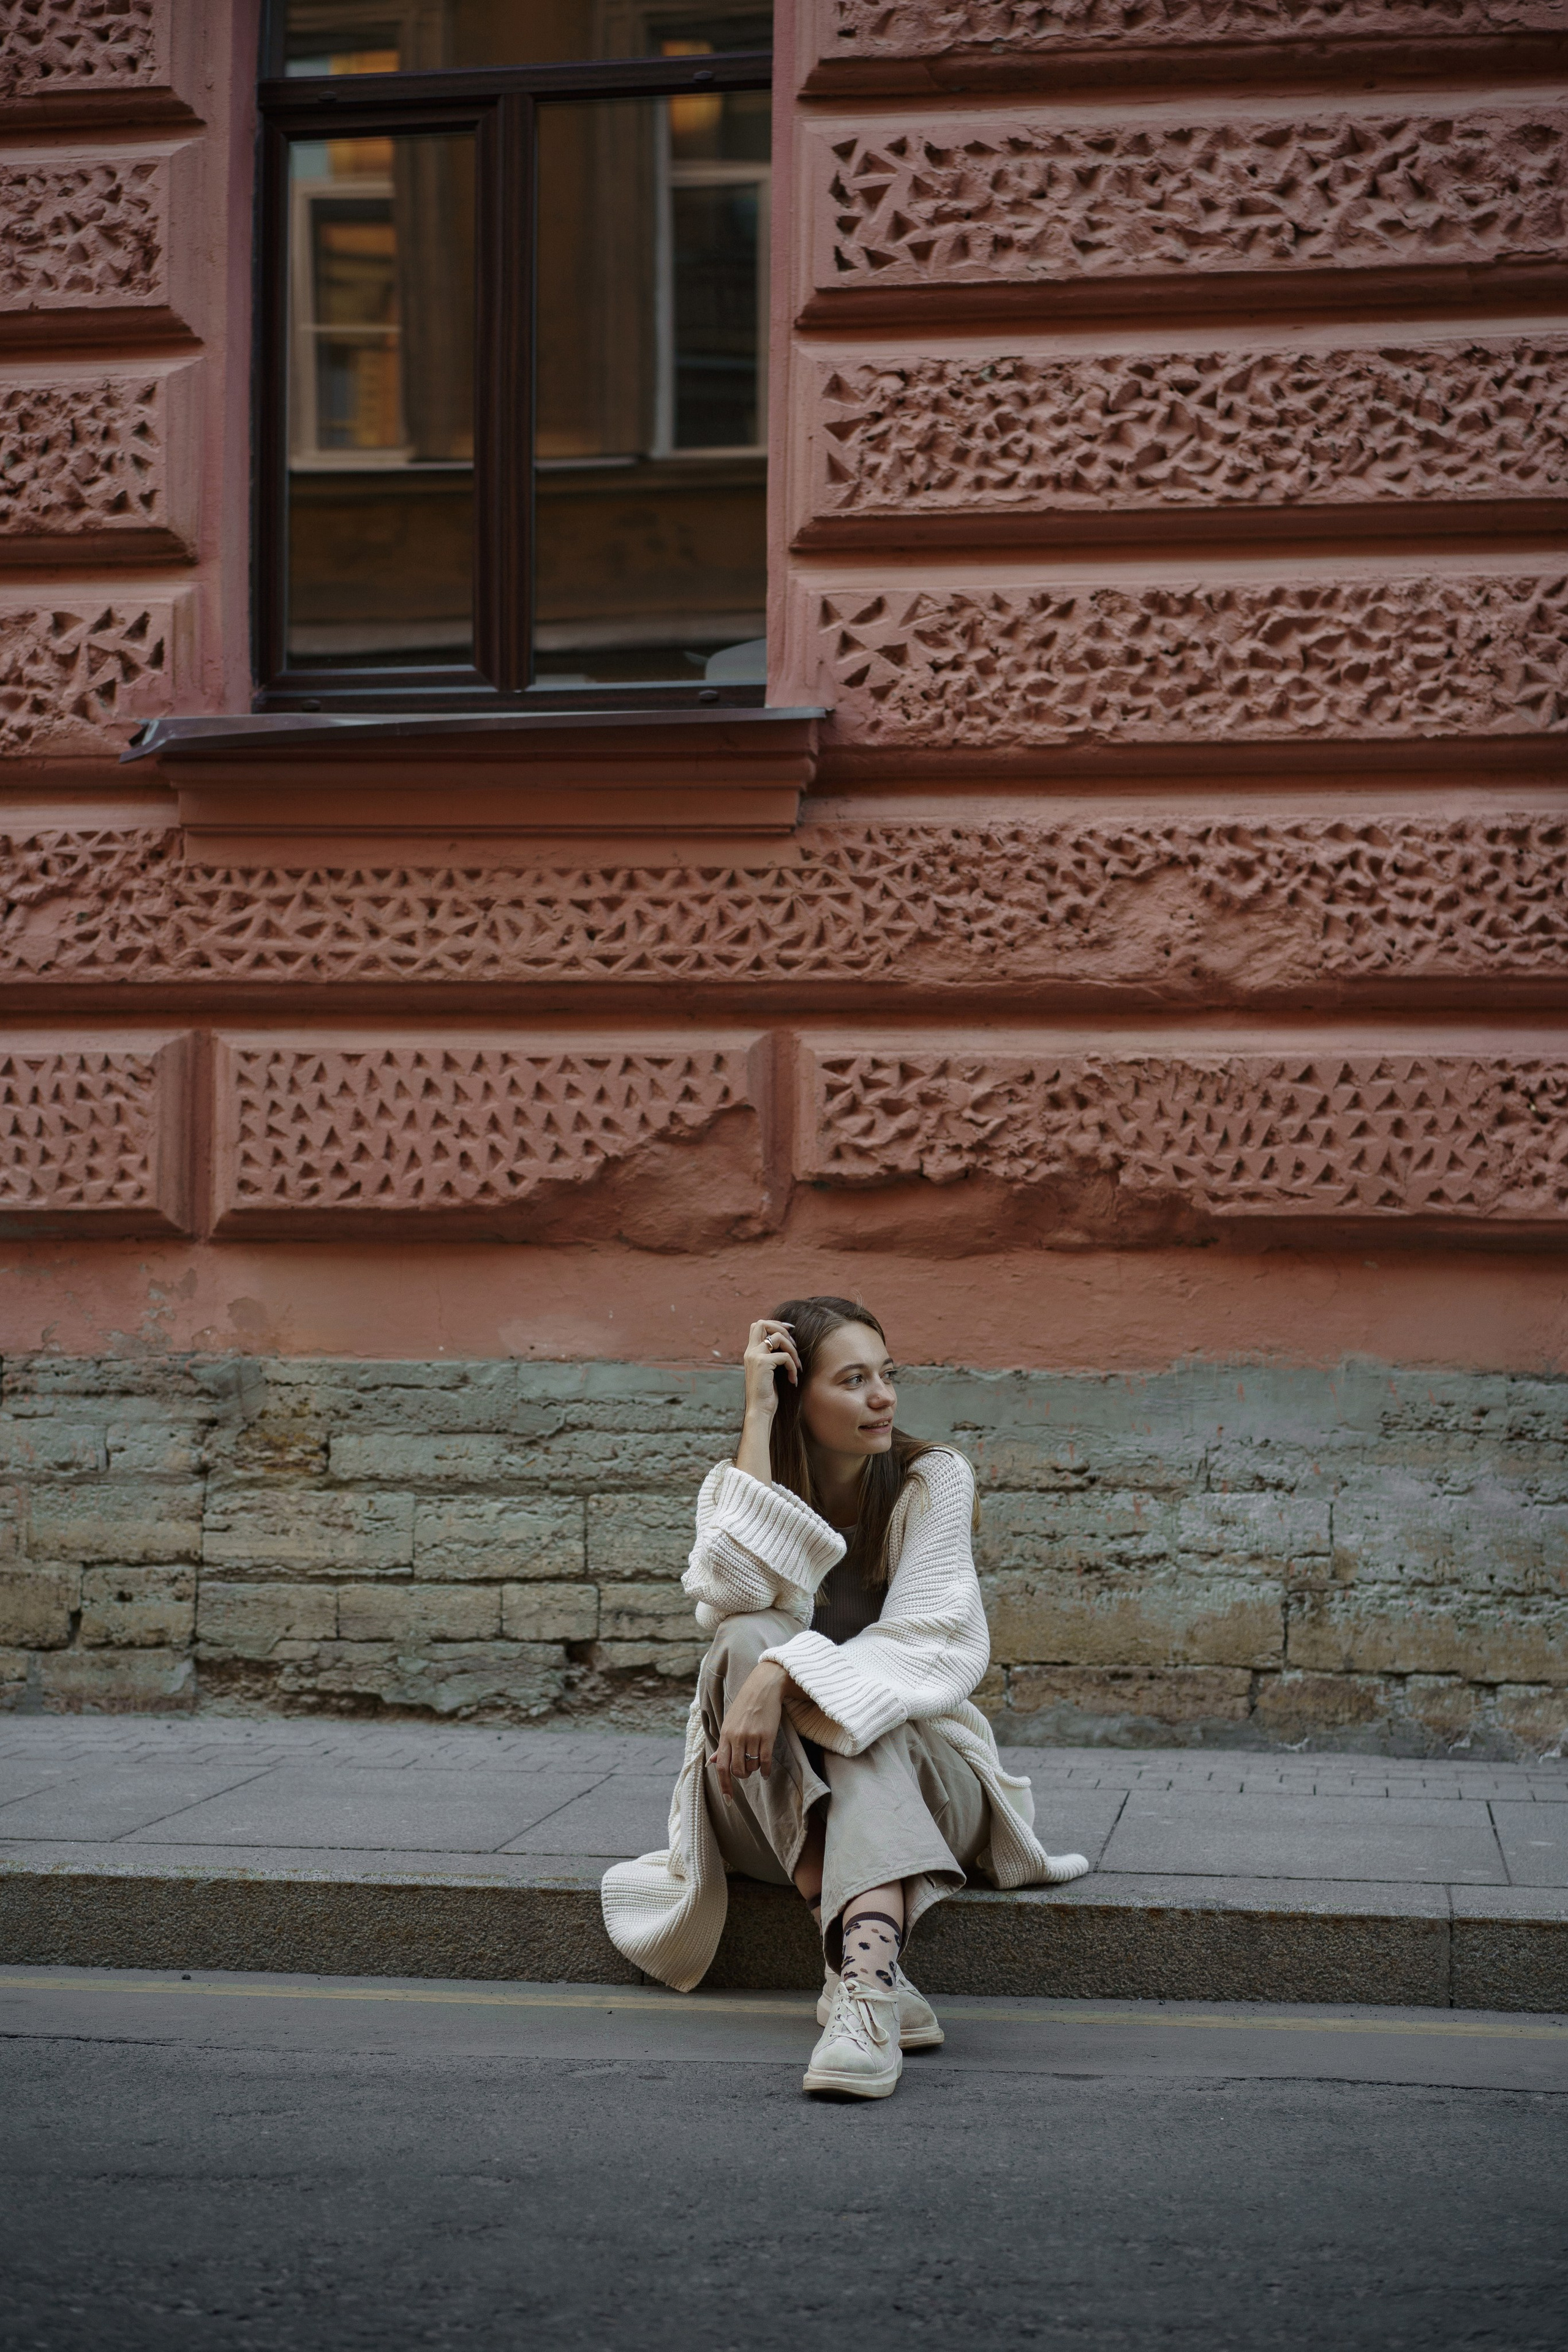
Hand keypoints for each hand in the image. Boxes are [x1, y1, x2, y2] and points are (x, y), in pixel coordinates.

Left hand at [714, 1660, 787, 1802]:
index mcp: (725, 1735)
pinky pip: (765, 1761)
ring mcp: (752, 1737)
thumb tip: (712, 1763)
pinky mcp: (767, 1736)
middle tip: (746, 1772)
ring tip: (756, 1764)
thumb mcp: (729, 1723)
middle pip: (736, 1770)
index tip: (728, 1800)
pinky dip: (765, 1770)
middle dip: (742, 1776)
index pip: (721, 1766)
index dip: (724, 1785)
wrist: (763, 1687)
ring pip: (751, 1767)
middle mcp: (736, 1737)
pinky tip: (766, 1772)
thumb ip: (722, 1744)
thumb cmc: (745, 1705)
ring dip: (754, 1771)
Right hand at [742, 1318, 799, 1420]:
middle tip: (793, 1344)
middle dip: (782, 1329)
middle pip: (763, 1323)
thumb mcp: (768, 1371)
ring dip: (792, 1350)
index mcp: (750, 1352)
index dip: (774, 1324)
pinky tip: (793, 1379)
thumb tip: (787, 1344)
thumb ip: (771, 1356)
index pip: (757, 1326)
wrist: (759, 1411)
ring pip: (778, 1337)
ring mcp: (755, 1356)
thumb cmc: (766, 1394)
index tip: (789, 1332)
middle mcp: (750, 1351)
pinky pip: (785, 1356)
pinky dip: (793, 1367)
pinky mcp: (763, 1363)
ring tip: (797, 1366)